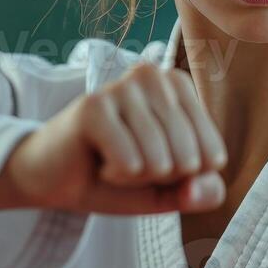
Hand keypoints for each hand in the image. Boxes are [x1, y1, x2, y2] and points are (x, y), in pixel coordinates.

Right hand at [0, 62, 227, 216]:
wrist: (54, 180)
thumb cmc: (118, 176)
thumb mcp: (169, 191)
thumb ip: (201, 192)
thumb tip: (199, 182)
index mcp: (178, 86)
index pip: (213, 155)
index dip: (184, 179)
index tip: (154, 163)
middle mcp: (153, 75)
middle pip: (189, 158)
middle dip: (159, 177)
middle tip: (129, 162)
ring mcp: (121, 86)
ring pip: (160, 161)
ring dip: (135, 176)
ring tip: (113, 160)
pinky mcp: (93, 106)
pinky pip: (131, 162)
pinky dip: (116, 175)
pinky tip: (98, 161)